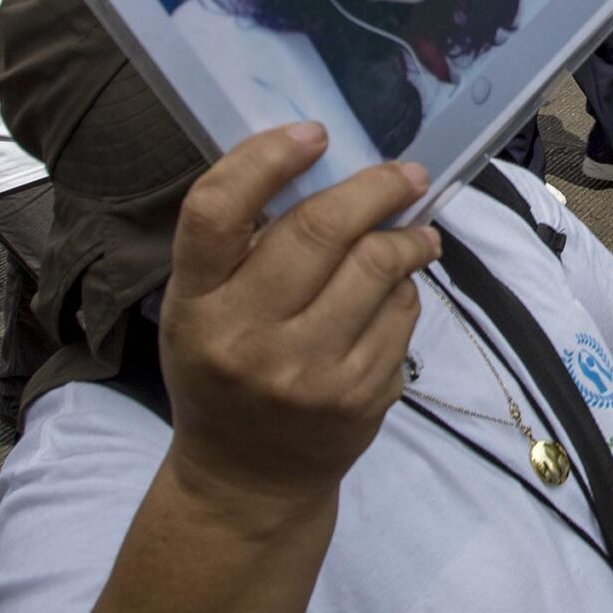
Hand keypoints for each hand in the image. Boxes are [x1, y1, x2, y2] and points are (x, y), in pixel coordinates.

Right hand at [159, 125, 439, 513]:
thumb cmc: (223, 372)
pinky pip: (401, 315)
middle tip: (405, 174)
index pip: (217, 210)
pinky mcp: (358, 396)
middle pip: (319, 230)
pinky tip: (395, 294)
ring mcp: (307, 372)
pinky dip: (406, 292)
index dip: (266, 158)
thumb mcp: (202, 311)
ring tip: (416, 232)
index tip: (313, 134)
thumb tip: (322, 166)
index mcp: (195, 304)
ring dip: (408, 238)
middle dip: (376, 188)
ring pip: (377, 268)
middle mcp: (246, 337)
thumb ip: (241, 248)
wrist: (247, 478)